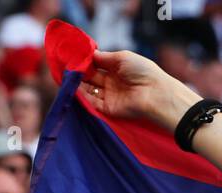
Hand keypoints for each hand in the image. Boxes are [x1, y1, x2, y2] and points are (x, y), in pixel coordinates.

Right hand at [78, 49, 201, 130]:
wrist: (156, 94)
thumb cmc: (144, 72)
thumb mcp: (123, 57)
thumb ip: (104, 56)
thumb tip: (89, 54)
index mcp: (118, 69)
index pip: (97, 64)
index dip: (85, 61)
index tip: (71, 55)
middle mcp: (113, 83)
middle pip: (91, 76)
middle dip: (79, 71)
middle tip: (65, 65)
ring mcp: (111, 96)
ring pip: (89, 89)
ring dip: (78, 83)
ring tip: (66, 74)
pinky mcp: (109, 109)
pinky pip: (92, 102)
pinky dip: (82, 95)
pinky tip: (73, 86)